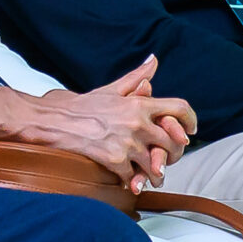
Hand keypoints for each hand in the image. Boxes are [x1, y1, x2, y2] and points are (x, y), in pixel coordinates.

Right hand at [0, 56, 194, 190]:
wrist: (52, 121)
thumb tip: (153, 60)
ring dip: (155, 174)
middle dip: (173, 154)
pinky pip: (133, 176)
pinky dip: (132, 181)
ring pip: (155, 165)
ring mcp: (126, 143)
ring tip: (152, 178)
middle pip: (172, 142)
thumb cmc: (79, 106)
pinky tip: (128, 181)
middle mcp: (137, 123)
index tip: (191, 131)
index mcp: (138, 103)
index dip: (190, 120)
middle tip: (168, 161)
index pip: (178, 108)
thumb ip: (136, 78)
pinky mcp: (113, 160)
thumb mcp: (111, 89)